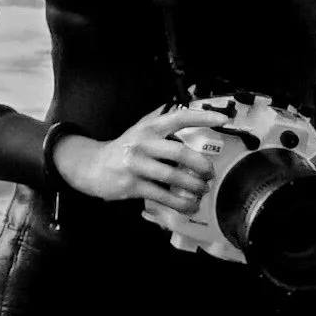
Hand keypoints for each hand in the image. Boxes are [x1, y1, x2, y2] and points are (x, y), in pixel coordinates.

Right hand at [51, 113, 211, 233]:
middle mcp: (143, 144)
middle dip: (201, 165)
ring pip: (173, 177)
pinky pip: (163, 197)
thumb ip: (159, 119)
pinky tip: (190, 206)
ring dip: (194, 186)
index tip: (224, 120)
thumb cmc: (123, 148)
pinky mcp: (132, 186)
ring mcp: (137, 165)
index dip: (203, 117)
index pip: (179, 117)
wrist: (91, 166)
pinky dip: (181, 204)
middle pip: (179, 152)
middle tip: (210, 173)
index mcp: (149, 128)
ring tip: (202, 190)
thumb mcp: (139, 128)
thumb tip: (184, 109)